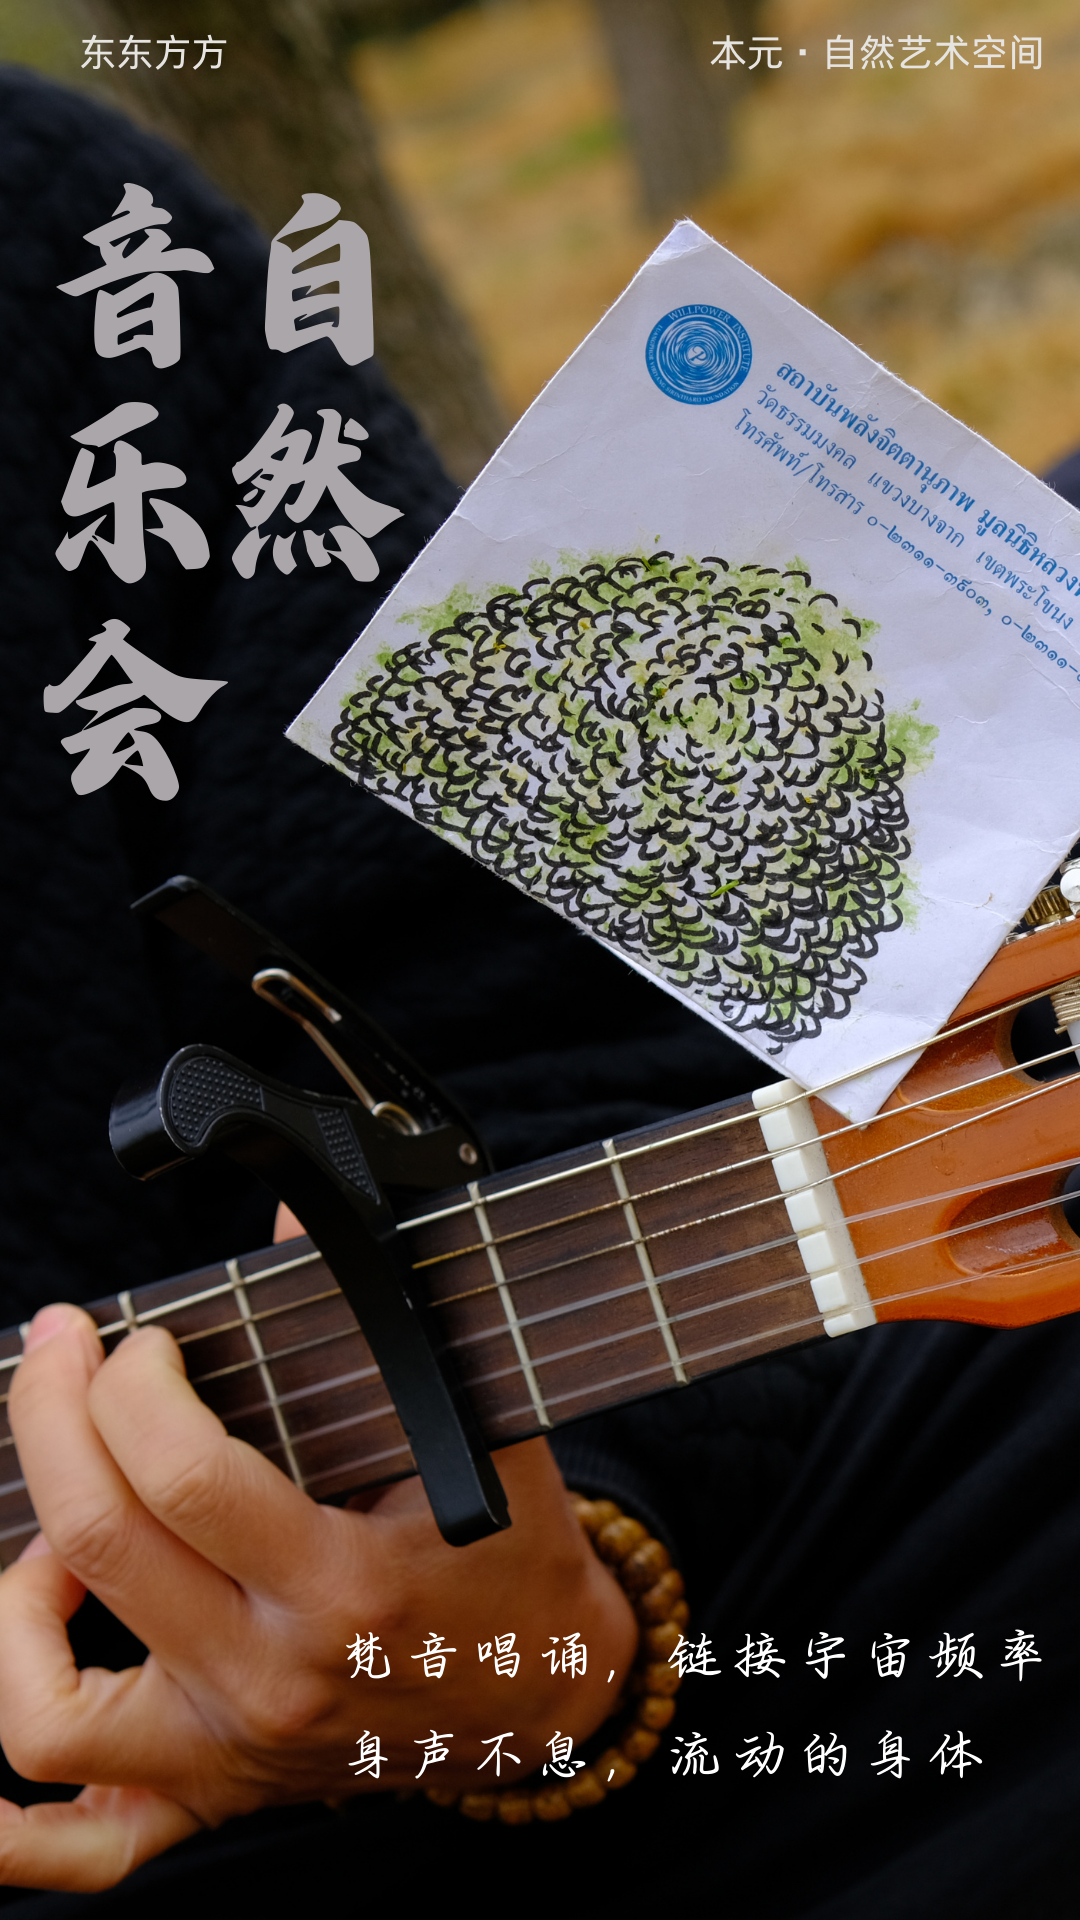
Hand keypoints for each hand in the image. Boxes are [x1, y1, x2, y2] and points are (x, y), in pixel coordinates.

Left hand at [0, 1298, 636, 1891]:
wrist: (550, 1695)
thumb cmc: (513, 1553)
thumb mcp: (476, 1421)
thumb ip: (384, 1309)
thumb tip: (290, 1200)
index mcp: (345, 1588)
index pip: (183, 1476)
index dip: (134, 1383)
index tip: (143, 1337)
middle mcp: (273, 1681)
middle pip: (99, 1546)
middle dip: (51, 1413)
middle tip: (58, 1348)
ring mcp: (230, 1752)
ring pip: (46, 1709)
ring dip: (15, 1596)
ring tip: (50, 1519)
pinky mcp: (212, 1793)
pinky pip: (81, 1844)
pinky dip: (13, 1807)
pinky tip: (24, 1672)